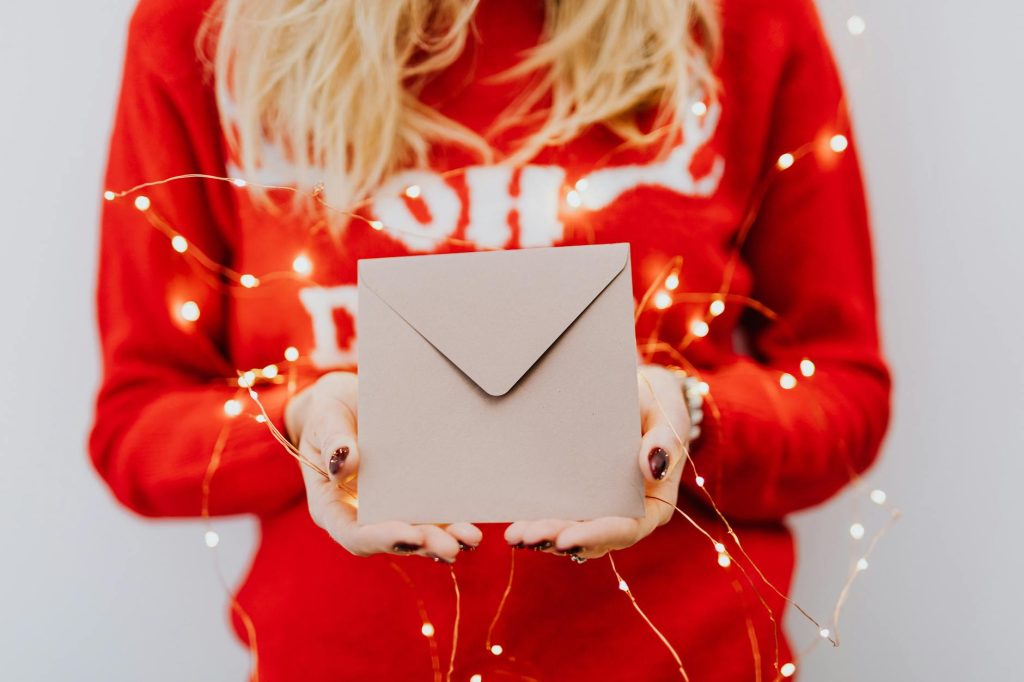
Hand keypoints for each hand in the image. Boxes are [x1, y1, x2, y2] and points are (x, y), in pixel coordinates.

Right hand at [285, 371, 481, 562]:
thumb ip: (333, 440)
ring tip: (470, 538)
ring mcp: (390, 508)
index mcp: (332, 506)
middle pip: (393, 540)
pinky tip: (472, 525)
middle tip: (451, 546)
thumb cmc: (331, 411)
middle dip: (423, 544)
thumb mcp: (326, 418)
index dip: (382, 538)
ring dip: (445, 537)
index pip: (355, 534)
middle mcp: (362, 515)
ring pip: (418, 532)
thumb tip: (343, 464)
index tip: (410, 536)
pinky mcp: (414, 495)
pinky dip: (453, 520)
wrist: (350, 400)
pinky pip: (434, 513)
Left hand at [503, 364, 690, 560]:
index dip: (596, 536)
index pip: (627, 529)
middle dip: (559, 539)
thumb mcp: (667, 412)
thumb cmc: (657, 403)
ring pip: (572, 531)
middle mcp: (627, 512)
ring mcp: (601, 506)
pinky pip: (559, 513)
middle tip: (528, 536)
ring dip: (543, 536)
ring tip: (516, 535)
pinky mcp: (578, 493)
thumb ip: (665, 439)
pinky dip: (538, 519)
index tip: (567, 539)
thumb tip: (652, 468)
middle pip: (593, 538)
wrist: (637, 391)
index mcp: (654, 502)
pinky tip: (516, 524)